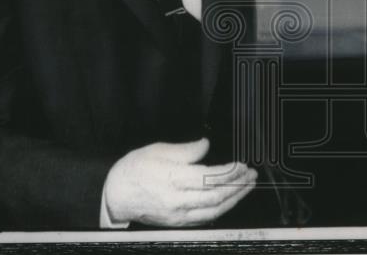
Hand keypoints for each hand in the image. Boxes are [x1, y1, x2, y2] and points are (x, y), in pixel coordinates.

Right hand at [104, 138, 256, 226]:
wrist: (116, 195)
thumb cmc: (133, 170)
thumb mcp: (157, 150)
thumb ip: (185, 150)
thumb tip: (205, 145)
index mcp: (172, 179)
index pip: (209, 177)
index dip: (228, 172)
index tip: (240, 164)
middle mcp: (176, 200)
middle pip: (215, 197)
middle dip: (237, 186)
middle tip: (251, 175)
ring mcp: (177, 214)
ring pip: (213, 211)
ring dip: (234, 199)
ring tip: (246, 187)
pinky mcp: (177, 222)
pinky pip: (204, 219)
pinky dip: (220, 210)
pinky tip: (229, 201)